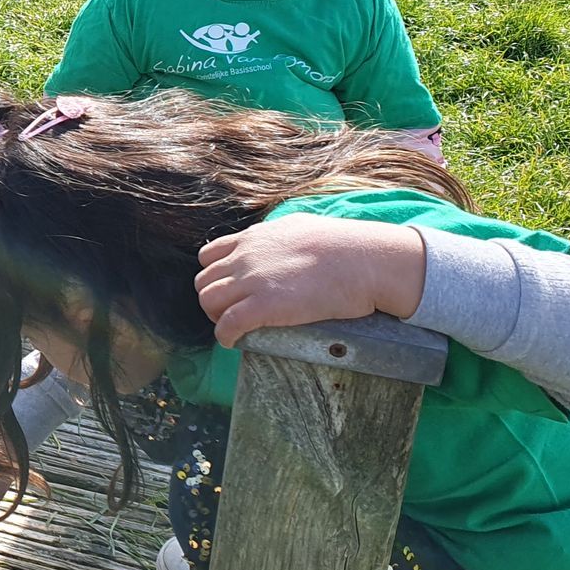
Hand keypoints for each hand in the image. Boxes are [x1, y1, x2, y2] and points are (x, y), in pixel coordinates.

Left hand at [195, 212, 426, 348]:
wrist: (365, 260)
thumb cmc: (345, 245)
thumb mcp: (301, 227)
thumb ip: (281, 237)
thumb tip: (285, 244)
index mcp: (254, 237)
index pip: (210, 255)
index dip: (215, 276)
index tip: (229, 290)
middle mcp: (245, 256)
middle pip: (204, 280)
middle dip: (213, 299)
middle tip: (231, 313)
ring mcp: (252, 280)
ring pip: (209, 300)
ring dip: (216, 317)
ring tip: (234, 328)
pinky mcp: (264, 306)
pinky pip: (227, 324)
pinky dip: (225, 335)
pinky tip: (233, 342)